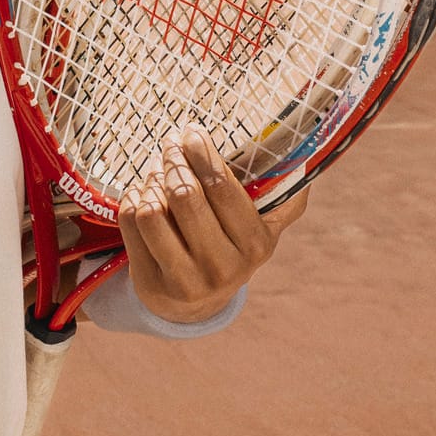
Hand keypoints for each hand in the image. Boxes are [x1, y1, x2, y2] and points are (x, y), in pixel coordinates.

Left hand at [117, 129, 308, 326]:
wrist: (196, 304)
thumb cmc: (229, 246)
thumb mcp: (262, 226)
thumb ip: (283, 195)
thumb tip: (304, 156)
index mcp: (256, 244)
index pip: (221, 187)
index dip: (201, 153)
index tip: (192, 132)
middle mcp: (223, 266)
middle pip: (184, 195)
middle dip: (173, 160)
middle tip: (169, 144)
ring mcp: (185, 280)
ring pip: (152, 210)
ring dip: (151, 181)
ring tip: (157, 172)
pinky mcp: (151, 284)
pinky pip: (132, 223)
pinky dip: (133, 198)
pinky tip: (142, 195)